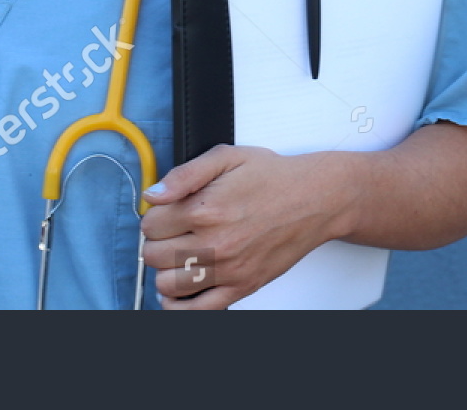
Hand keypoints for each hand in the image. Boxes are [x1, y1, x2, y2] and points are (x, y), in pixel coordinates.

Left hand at [140, 144, 353, 309]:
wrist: (315, 199)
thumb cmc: (274, 177)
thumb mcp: (227, 157)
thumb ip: (185, 174)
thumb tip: (153, 194)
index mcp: (205, 208)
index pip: (151, 223)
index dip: (155, 215)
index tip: (167, 211)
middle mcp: (213, 242)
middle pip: (154, 254)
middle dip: (158, 241)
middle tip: (174, 231)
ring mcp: (227, 269)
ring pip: (167, 284)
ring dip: (166, 270)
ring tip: (180, 255)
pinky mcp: (241, 287)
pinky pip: (197, 310)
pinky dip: (179, 304)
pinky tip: (180, 288)